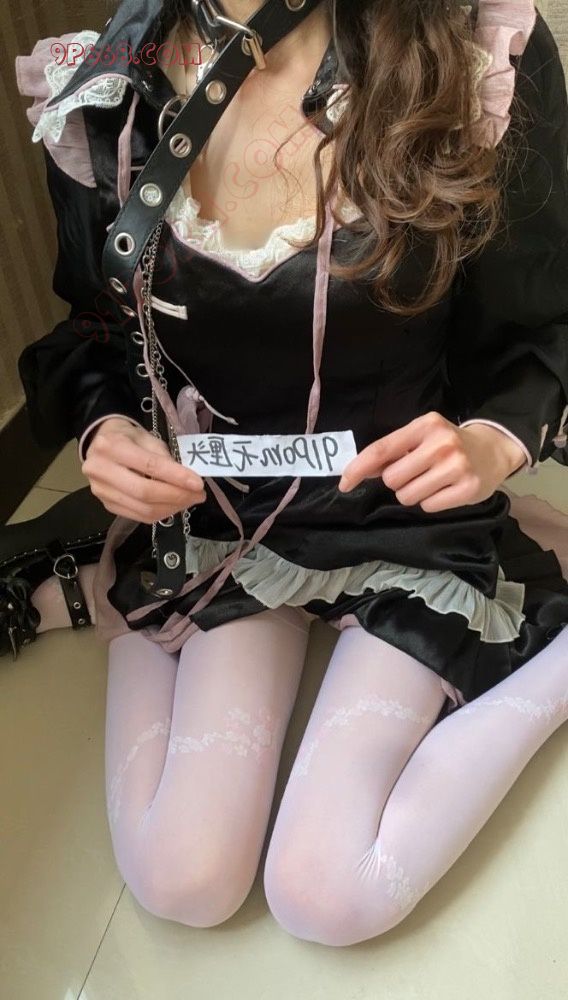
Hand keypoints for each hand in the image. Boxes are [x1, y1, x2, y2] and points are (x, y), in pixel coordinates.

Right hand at [82, 417, 206, 522]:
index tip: (198, 483)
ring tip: (190, 500)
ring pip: (143, 509)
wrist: (99, 444)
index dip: (176, 477)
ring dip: (172, 507)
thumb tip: (189, 480)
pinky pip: (139, 516)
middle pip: (145, 492)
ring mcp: (101, 491)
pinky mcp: (107, 506)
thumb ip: (165, 458)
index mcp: (111, 446)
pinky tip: (174, 505)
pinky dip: (161, 513)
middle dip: (177, 496)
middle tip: (198, 495)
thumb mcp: (146, 437)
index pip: (149, 466)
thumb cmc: (127, 438)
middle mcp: (101, 470)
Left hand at [337, 411, 526, 511]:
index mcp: (425, 426)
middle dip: (397, 481)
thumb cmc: (448, 444)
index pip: (382, 449)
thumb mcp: (421, 437)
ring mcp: (456, 466)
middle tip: (416, 474)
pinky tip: (445, 490)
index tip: (344, 483)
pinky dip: (431, 502)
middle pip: (392, 479)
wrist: (493, 449)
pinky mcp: (468, 489)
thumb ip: (391, 452)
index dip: (358, 468)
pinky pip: (428, 506)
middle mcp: (441, 444)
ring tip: (432, 481)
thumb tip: (357, 472)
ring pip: (407, 496)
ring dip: (413, 493)